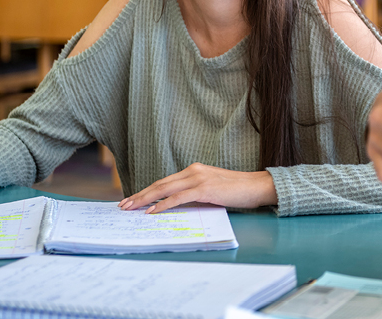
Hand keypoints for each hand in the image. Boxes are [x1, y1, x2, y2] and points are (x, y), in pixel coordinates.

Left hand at [118, 163, 277, 213]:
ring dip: (145, 200)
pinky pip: (178, 198)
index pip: (165, 182)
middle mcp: (193, 171)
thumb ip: (195, 194)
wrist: (258, 186)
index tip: (133, 199)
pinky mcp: (205, 189)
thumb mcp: (212, 190)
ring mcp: (199, 178)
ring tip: (131, 208)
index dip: (147, 191)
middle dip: (139, 195)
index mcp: (194, 170)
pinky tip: (152, 212)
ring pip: (165, 189)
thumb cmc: (237, 191)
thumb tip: (176, 207)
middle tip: (123, 204)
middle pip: (160, 184)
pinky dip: (163, 205)